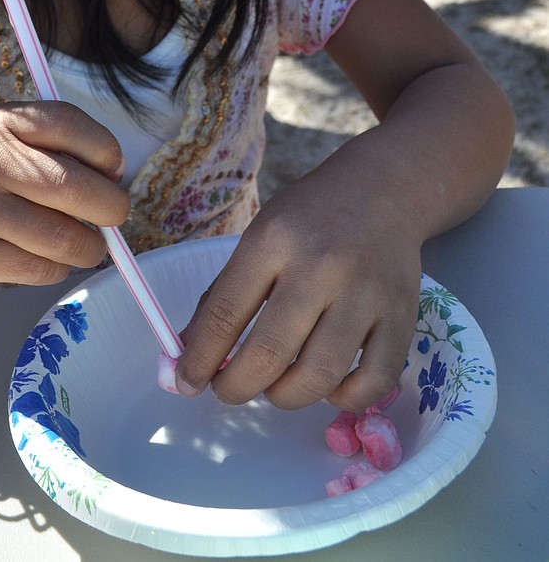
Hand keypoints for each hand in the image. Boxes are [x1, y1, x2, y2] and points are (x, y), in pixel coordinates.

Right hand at [0, 102, 129, 285]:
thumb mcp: (12, 134)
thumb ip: (62, 143)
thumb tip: (115, 177)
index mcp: (4, 121)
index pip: (70, 125)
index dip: (107, 153)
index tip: (113, 171)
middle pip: (74, 188)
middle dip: (111, 208)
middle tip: (113, 215)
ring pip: (62, 238)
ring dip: (90, 247)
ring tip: (87, 243)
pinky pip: (39, 269)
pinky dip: (59, 268)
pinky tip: (52, 257)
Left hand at [174, 161, 421, 410]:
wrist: (382, 190)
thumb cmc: (310, 219)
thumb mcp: (259, 236)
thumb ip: (225, 294)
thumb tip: (191, 356)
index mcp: (273, 240)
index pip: (225, 313)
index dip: (199, 359)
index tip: (186, 383)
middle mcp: (320, 266)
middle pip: (269, 353)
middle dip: (236, 387)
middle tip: (228, 390)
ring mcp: (366, 293)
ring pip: (319, 376)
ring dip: (285, 396)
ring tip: (275, 386)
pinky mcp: (403, 315)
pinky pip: (373, 383)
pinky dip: (344, 399)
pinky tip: (327, 386)